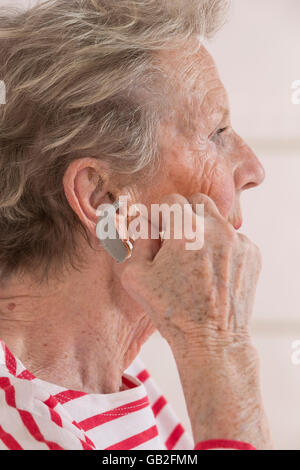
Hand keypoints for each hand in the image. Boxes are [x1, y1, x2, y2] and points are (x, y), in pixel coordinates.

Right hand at [121, 193, 260, 354]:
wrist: (211, 340)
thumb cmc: (172, 311)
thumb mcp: (136, 276)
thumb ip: (138, 241)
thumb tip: (146, 225)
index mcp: (186, 230)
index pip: (170, 200)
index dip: (159, 214)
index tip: (157, 229)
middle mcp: (216, 229)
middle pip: (197, 202)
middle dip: (183, 215)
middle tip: (175, 238)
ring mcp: (238, 240)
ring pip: (216, 220)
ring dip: (203, 231)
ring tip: (194, 259)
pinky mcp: (251, 254)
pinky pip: (233, 238)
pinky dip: (221, 247)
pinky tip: (211, 271)